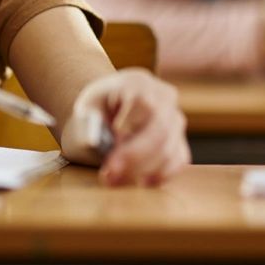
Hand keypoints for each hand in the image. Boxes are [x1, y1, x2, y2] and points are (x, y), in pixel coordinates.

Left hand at [62, 68, 189, 185]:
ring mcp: (176, 118)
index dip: (130, 136)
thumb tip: (95, 143)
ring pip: (170, 149)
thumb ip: (88, 125)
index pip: (144, 107)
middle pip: (161, 131)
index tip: (109, 161)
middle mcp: (165, 98)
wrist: (111, 106)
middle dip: (136, 158)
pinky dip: (161, 174)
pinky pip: (178, 160)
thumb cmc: (97, 108)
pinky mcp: (180, 139)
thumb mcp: (85, 111)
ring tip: (115, 180)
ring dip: (143, 170)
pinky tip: (141, 181)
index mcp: (139, 83)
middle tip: (110, 177)